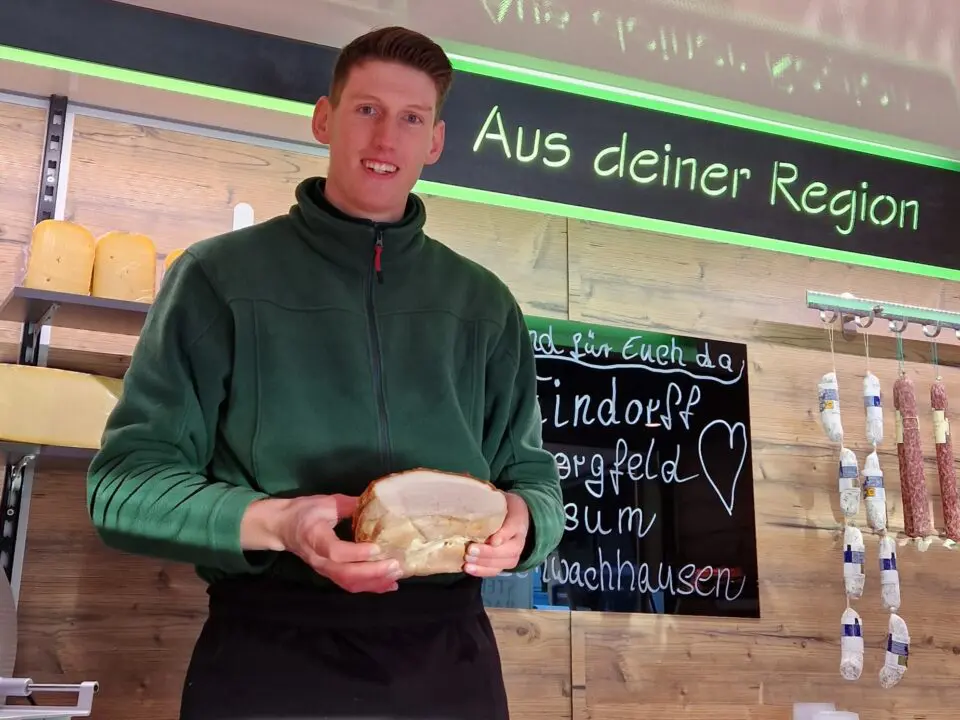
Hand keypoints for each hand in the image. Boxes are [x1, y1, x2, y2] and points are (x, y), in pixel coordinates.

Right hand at [243, 494, 402, 592]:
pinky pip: (349, 585)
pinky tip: (388, 585)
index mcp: (315, 537)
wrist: (283, 527)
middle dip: (372, 571)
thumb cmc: (304, 511)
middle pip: (345, 573)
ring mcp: (323, 570)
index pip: (335, 551)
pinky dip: (370, 586)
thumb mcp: (325, 502)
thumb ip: (349, 505)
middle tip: (395, 565)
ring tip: (396, 575)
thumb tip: (377, 503)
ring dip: (373, 581)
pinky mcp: (329, 574)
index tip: (377, 548)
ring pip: (348, 582)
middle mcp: (318, 559)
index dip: (357, 553)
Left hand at [464, 492, 528, 577]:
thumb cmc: (504, 506)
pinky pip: (497, 570)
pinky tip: (469, 569)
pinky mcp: (506, 562)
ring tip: (467, 562)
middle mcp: (520, 538)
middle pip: (509, 550)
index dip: (503, 535)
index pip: (513, 527)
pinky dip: (483, 572)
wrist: (518, 517)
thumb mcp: (499, 496)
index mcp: (518, 518)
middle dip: (489, 552)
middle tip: (470, 549)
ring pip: (503, 563)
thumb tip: (467, 480)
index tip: (492, 539)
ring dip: (484, 564)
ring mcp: (514, 552)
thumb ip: (486, 493)